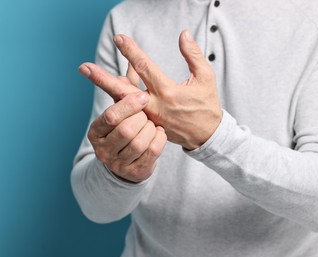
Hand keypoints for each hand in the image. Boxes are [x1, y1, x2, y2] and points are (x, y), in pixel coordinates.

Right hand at [79, 65, 166, 182]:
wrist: (129, 163)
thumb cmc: (126, 128)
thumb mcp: (122, 110)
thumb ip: (126, 89)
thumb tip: (132, 63)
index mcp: (96, 131)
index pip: (111, 116)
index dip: (128, 105)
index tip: (144, 96)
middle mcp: (103, 149)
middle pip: (126, 129)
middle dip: (141, 118)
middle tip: (149, 111)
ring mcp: (118, 164)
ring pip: (139, 142)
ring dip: (151, 129)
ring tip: (154, 122)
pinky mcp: (135, 172)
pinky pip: (153, 152)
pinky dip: (159, 139)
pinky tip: (160, 133)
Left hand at [82, 30, 222, 149]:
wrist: (207, 135)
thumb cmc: (207, 104)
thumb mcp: (205, 77)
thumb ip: (193, 55)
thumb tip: (183, 34)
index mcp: (169, 91)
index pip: (145, 67)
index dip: (131, 52)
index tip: (119, 39)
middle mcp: (155, 105)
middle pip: (123, 91)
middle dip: (102, 78)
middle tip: (84, 67)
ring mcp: (150, 117)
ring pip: (123, 103)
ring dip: (106, 88)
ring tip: (90, 73)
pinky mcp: (150, 124)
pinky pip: (131, 112)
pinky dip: (120, 99)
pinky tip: (111, 88)